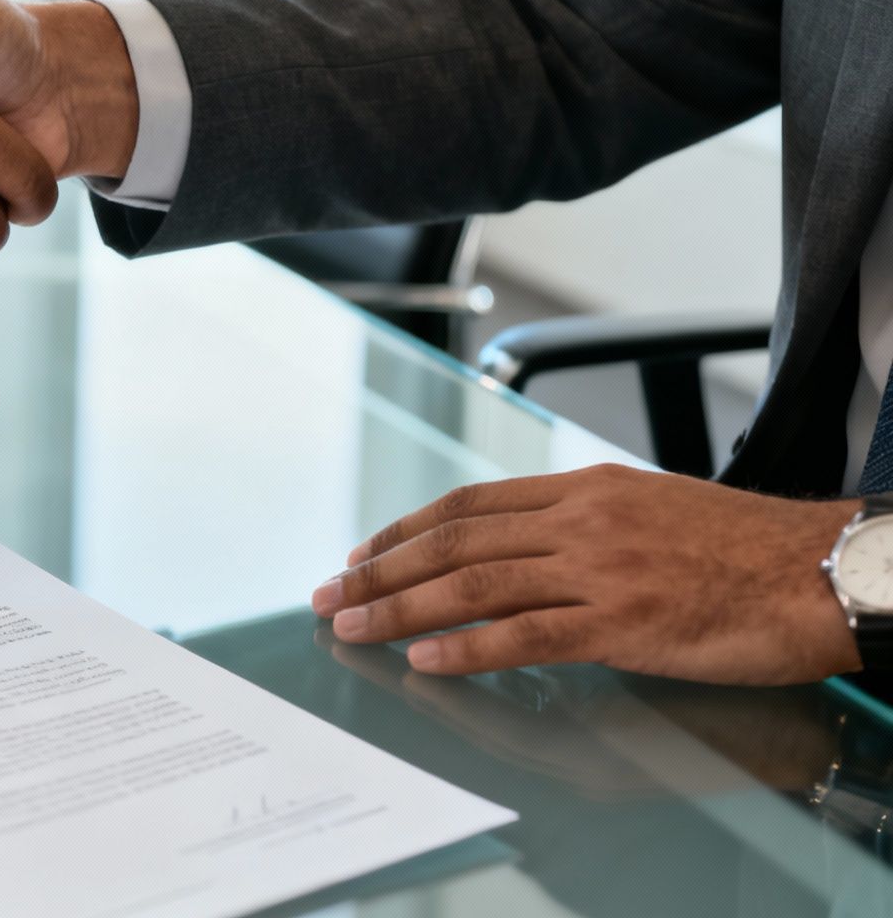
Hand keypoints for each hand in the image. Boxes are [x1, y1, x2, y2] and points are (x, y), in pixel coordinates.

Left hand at [309, 464, 859, 684]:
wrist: (820, 569)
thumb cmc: (744, 549)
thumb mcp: (650, 509)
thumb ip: (583, 524)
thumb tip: (524, 546)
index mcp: (584, 490)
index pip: (468, 506)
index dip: (404, 531)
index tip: (361, 554)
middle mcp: (580, 521)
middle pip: (453, 542)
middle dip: (380, 570)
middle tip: (329, 594)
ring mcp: (600, 570)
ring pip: (474, 585)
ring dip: (401, 608)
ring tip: (352, 628)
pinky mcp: (625, 622)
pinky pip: (529, 635)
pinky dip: (468, 647)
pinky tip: (425, 659)